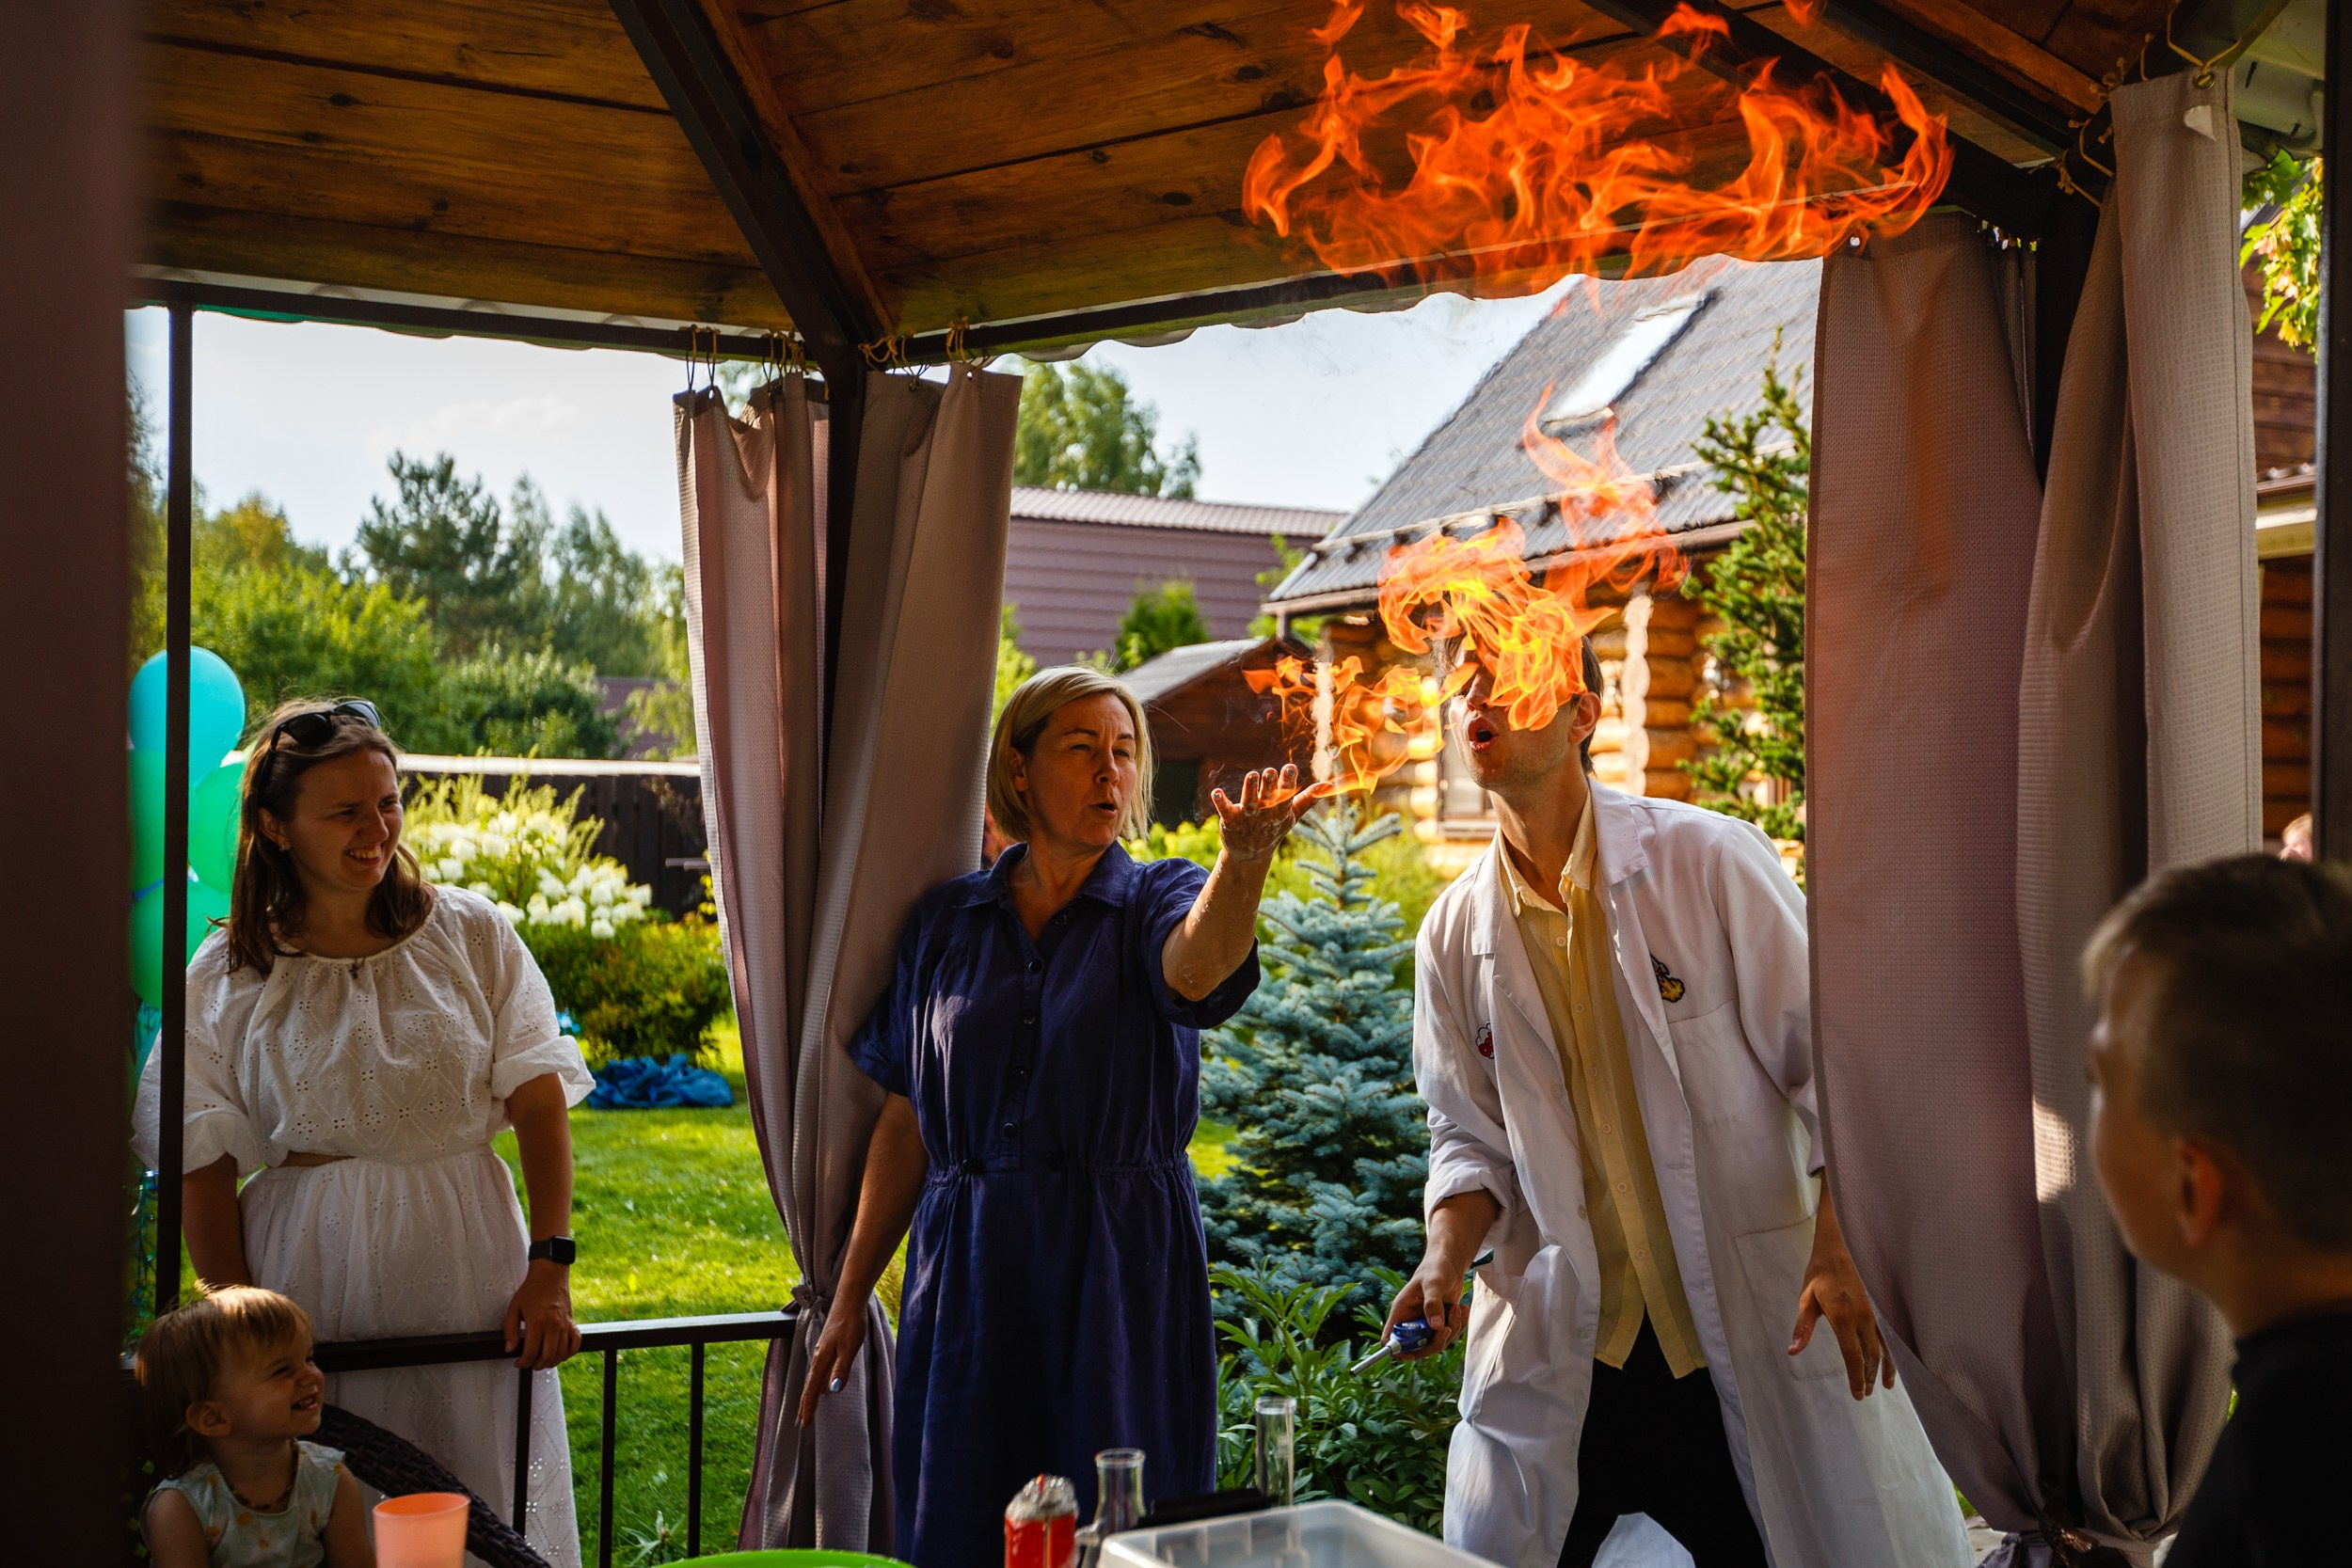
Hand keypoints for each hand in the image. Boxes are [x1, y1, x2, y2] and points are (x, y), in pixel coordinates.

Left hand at [504, 1260, 580, 1369]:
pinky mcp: (572, 1322)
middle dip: (537, 1365)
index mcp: (537, 1322)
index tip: (518, 1364)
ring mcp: (565, 1324)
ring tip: (542, 1362)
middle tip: (530, 1365)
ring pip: (561, 1353)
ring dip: (551, 1362)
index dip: (523, 1362)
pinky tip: (561, 1355)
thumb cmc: (531, 1290)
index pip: (531, 1352)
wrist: (550, 1274)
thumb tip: (510, 1349)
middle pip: (548, 1356)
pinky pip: (576, 1343)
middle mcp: (553, 1325)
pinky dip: (570, 1353)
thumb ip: (510, 1330)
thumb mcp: (514, 1308)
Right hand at [796, 1305, 870, 1425]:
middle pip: (809, 1386)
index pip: (812, 1390)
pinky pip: (819, 1371)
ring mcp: (822, 1352)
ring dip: (810, 1395)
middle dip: (805, 1405)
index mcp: (822, 1360)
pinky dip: (817, 1383)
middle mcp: (818, 1357)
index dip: (809, 1408)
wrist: (849, 1301)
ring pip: (813, 1379)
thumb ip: (841, 1369)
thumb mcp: (850, 1348)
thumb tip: (832, 1390)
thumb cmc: (851, 1323)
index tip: (805, 1425)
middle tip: (801, 1424)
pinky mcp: (828, 1347)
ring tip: (808, 1409)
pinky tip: (821, 1386)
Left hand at [1211, 764, 1328, 861]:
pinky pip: (1225, 810)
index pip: (1285, 796)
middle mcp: (1264, 814)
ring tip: (1251, 775)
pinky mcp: (1231, 820)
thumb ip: (1308, 799)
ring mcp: (1247, 818)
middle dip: (1268, 786)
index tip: (1290, 767)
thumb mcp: (1292, 815)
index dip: (1287, 783)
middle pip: (1267, 799)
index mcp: (1280, 811)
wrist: (1250, 854)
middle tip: (1269, 771)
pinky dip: (1221, 802)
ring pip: (1249, 802)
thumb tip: (1329, 785)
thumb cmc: (1273, 829)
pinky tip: (1216, 792)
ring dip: (1250, 789)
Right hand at [1385, 1253, 1471, 1360]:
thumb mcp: (1433, 1282)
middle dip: (1435, 1342)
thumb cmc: (1435, 1268)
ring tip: (1457, 1308)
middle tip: (1447, 1329)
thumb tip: (1436, 1327)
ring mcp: (1426, 1324)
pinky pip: (1449, 1335)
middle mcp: (1412, 1321)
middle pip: (1416, 1348)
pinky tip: (1463, 1308)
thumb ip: (1433, 1303)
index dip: (1395, 1350)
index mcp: (1401, 1312)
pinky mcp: (1440, 1323)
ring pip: (1436, 1343)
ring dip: (1451, 1329)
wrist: (1449, 1264)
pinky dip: (1459, 1325)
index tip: (1408, 1355)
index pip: (1390, 1338)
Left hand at [1789, 1225, 1891, 1399]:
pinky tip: (1894, 1362)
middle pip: (1870, 1355)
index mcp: (1843, 1316)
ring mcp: (1876, 1311)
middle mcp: (1864, 1316)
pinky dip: (1894, 1352)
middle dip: (1868, 1377)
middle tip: (1864, 1394)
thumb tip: (1792, 1351)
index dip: (1856, 1378)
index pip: (1853, 1355)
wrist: (1842, 1244)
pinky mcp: (1883, 1306)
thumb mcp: (1806, 1298)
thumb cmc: (1820, 1272)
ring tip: (1884, 1386)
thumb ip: (1803, 1327)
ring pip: (1885, 1347)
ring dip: (1884, 1368)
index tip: (1857, 1395)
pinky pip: (1891, 1334)